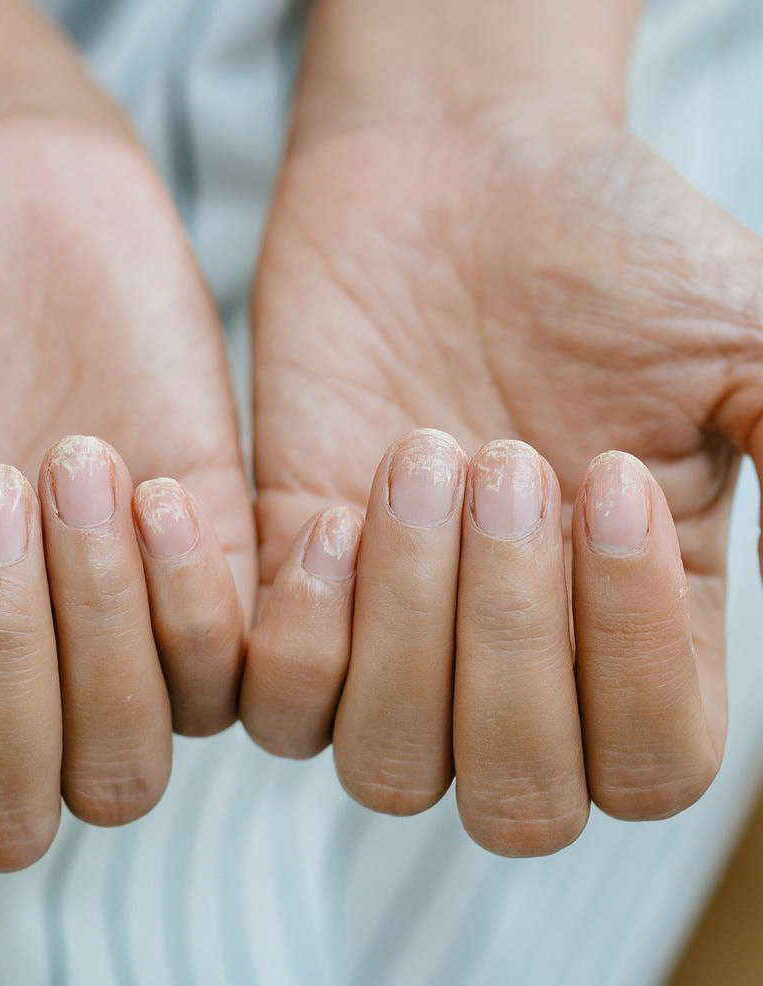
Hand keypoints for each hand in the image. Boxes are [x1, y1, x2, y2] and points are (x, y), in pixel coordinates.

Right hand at [0, 114, 253, 868]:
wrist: (5, 195)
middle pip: (8, 813)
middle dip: (5, 662)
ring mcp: (108, 634)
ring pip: (125, 765)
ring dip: (104, 629)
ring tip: (76, 461)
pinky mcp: (203, 578)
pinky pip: (229, 680)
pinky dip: (194, 603)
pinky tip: (155, 482)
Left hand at [245, 82, 762, 854]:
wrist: (449, 178)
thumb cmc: (597, 246)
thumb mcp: (734, 335)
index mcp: (638, 625)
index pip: (649, 769)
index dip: (633, 660)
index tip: (603, 476)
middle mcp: (514, 655)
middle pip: (514, 802)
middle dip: (507, 641)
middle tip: (501, 458)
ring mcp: (395, 635)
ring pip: (387, 766)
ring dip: (403, 629)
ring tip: (416, 458)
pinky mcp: (294, 592)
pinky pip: (273, 706)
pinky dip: (298, 635)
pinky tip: (329, 513)